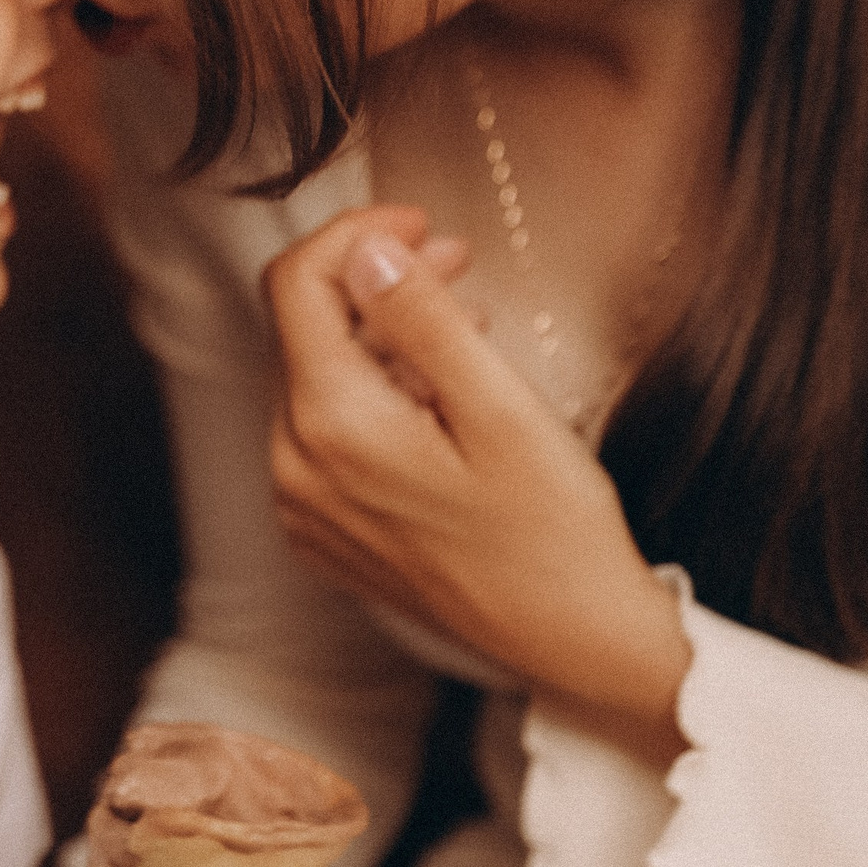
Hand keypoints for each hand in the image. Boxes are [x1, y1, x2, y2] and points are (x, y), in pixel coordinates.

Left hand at [261, 207, 689, 755]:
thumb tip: (366, 250)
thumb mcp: (500, 406)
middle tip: (454, 258)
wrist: (574, 644)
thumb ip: (423, 318)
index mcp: (328, 428)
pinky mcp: (324, 529)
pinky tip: (440, 389)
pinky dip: (375, 392)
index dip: (353, 235)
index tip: (418, 222)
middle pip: (303, 330)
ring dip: (378, 333)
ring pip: (316, 378)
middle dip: (370, 279)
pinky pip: (326, 433)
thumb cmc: (553, 532)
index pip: (295, 285)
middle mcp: (293, 468)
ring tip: (461, 315)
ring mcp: (302, 505)